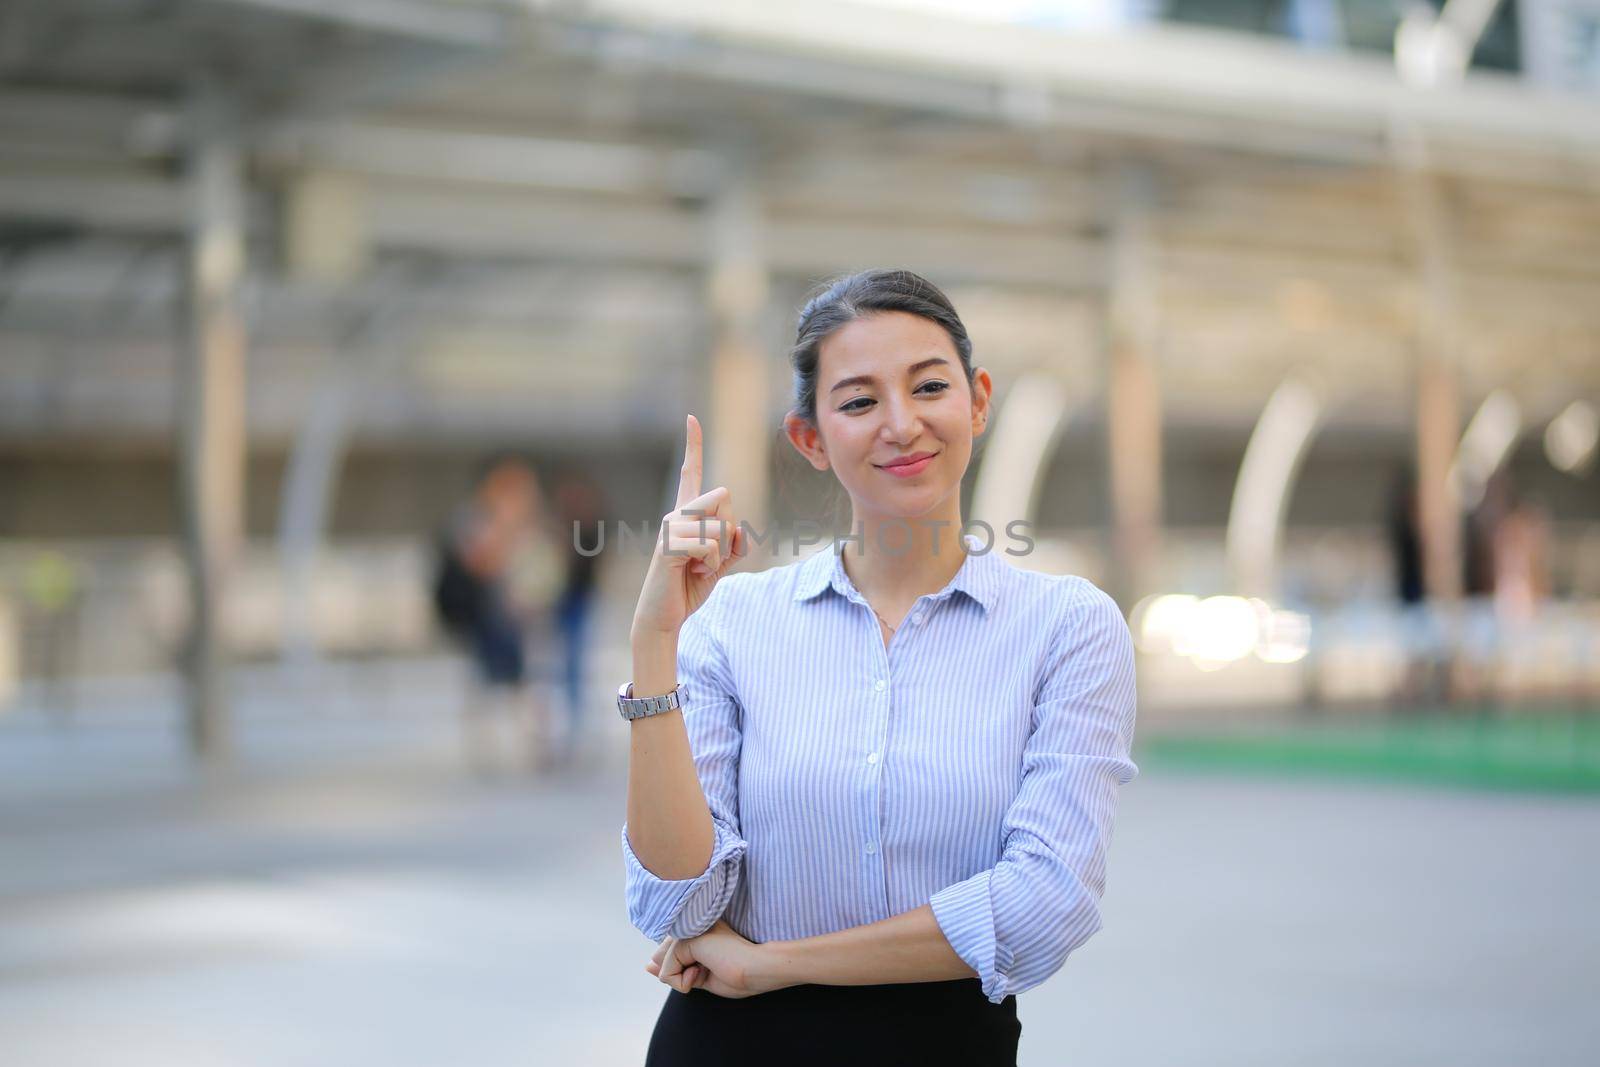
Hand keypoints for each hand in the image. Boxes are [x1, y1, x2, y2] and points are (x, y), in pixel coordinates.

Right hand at [631, 414, 748, 638]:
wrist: (664, 617)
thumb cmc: (689, 588)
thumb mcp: (720, 564)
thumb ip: (734, 546)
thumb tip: (740, 532)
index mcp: (687, 514)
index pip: (691, 472)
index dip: (692, 445)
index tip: (691, 418)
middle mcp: (676, 513)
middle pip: (725, 497)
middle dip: (729, 530)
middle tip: (708, 557)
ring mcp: (670, 527)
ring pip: (722, 525)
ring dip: (720, 554)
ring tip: (698, 568)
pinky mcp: (669, 545)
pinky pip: (709, 545)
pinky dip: (711, 565)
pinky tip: (693, 573)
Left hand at [644, 919, 786, 998]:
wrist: (759, 968)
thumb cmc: (740, 975)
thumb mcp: (703, 975)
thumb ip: (678, 969)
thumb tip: (649, 965)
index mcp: (697, 929)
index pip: (670, 952)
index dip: (675, 968)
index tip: (701, 971)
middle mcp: (690, 925)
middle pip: (662, 958)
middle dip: (680, 975)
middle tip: (707, 971)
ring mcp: (688, 930)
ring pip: (663, 965)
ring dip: (682, 981)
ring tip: (706, 972)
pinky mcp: (687, 939)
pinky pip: (667, 971)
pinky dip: (682, 983)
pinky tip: (701, 973)